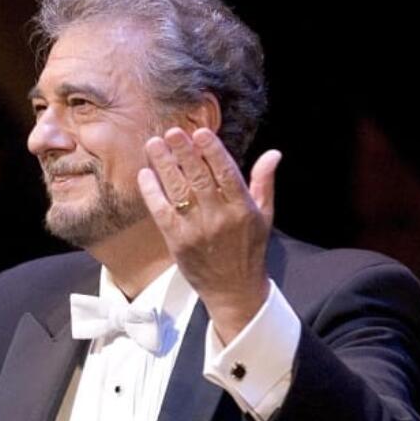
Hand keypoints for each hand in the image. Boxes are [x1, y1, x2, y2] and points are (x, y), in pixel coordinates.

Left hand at [137, 127, 281, 343]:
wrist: (233, 289)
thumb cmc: (250, 249)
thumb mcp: (265, 215)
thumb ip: (264, 182)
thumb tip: (273, 153)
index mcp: (243, 207)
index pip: (226, 172)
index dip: (212, 150)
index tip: (200, 132)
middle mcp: (219, 216)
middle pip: (199, 177)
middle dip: (183, 152)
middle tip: (171, 132)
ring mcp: (196, 229)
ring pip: (178, 191)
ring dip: (164, 166)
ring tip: (154, 145)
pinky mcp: (177, 241)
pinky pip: (161, 212)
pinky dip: (152, 192)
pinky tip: (146, 175)